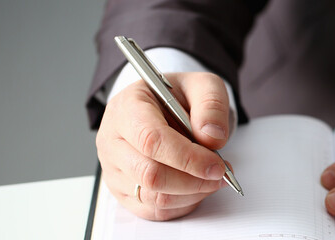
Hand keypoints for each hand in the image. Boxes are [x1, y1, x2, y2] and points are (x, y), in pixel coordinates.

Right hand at [96, 72, 231, 220]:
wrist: (163, 107)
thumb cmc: (178, 97)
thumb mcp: (202, 85)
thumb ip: (211, 104)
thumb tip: (212, 137)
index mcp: (127, 107)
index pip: (151, 141)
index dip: (187, 158)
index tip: (216, 165)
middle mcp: (113, 139)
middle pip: (150, 174)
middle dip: (193, 180)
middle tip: (221, 173)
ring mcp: (114, 169)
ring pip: (153, 196)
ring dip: (192, 193)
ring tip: (213, 178)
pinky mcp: (122, 191)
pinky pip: (153, 210)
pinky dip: (183, 204)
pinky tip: (197, 187)